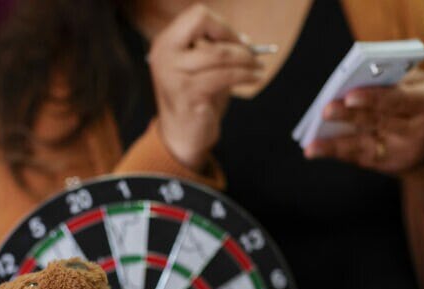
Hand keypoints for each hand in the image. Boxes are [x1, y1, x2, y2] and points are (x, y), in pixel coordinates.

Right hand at [147, 4, 261, 170]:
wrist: (182, 137)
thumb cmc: (195, 101)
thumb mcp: (203, 71)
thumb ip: (217, 52)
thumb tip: (245, 40)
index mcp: (166, 43)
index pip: (197, 16)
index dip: (221, 26)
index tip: (238, 41)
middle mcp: (165, 54)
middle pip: (204, 25)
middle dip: (232, 38)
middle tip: (251, 53)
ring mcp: (173, 73)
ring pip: (218, 53)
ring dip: (245, 59)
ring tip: (258, 67)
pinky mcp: (188, 93)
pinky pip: (225, 76)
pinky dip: (245, 75)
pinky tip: (255, 78)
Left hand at [304, 68, 423, 173]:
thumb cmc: (419, 99)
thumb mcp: (419, 83)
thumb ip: (394, 79)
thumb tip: (355, 77)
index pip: (399, 99)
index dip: (374, 98)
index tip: (350, 95)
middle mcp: (416, 130)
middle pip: (379, 121)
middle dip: (350, 116)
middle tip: (327, 110)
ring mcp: (401, 151)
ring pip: (365, 146)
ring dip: (336, 144)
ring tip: (312, 144)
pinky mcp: (387, 163)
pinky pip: (358, 157)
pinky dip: (335, 152)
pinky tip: (314, 150)